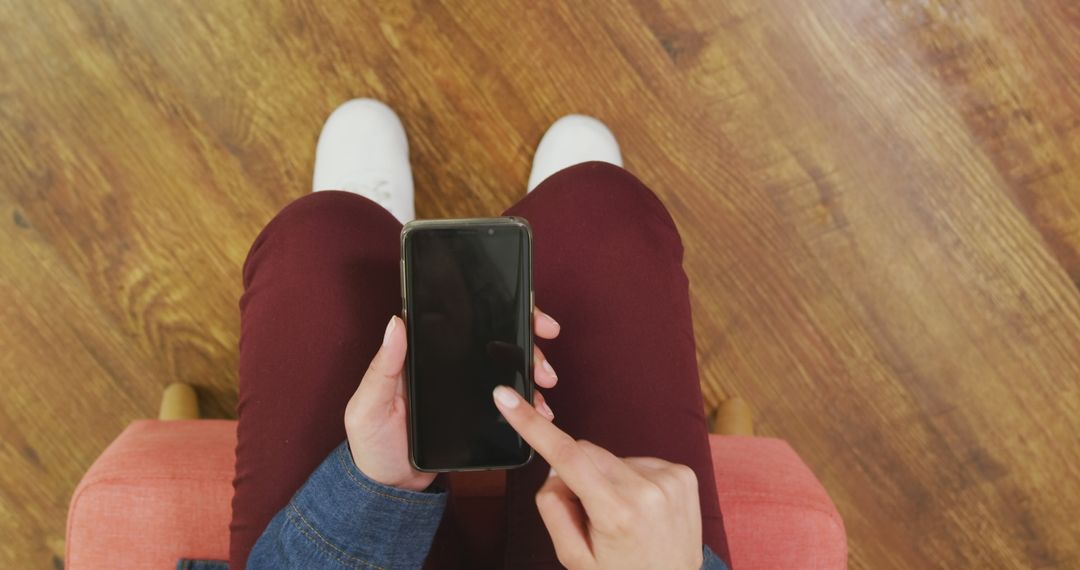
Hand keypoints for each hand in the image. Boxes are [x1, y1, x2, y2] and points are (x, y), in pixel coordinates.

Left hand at [344, 308, 561, 490]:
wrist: (389, 487)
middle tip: (543, 347)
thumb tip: (396, 323)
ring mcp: (464, 387)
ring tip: (544, 381)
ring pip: (506, 366)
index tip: (523, 310)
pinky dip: (526, 399)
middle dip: (526, 338)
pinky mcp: (476, 411)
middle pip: (493, 338)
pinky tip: (539, 406)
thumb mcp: (369, 405)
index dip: (493, 308)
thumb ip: (382, 368)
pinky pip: (506, 399)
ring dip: (531, 367)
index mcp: (421, 355)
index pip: (460, 319)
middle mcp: (446, 364)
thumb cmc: (372, 444)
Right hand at [493, 386, 703, 569]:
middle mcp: (647, 491)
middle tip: (590, 513)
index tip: (507, 398)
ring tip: (624, 516)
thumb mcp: (574, 557)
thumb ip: (554, 508)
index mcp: (616, 513)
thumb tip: (555, 468)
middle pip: (586, 452)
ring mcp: (670, 479)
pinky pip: (639, 462)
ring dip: (608, 479)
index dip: (532, 425)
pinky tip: (642, 508)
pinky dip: (632, 480)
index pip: (565, 456)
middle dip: (577, 474)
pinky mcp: (684, 474)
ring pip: (612, 458)